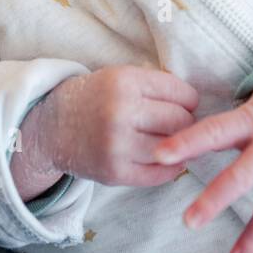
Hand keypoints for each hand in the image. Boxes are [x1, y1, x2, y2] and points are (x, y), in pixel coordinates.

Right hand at [18, 65, 199, 189]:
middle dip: (185, 123)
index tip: (183, 104)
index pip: (181, 93)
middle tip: (177, 124)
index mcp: (124, 81)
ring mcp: (117, 145)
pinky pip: (160, 174)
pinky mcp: (115, 173)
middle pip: (181, 121)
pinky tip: (162, 158)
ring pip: (174, 148)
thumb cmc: (95, 99)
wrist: (52, 127)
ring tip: (170, 141)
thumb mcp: (120, 77)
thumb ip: (156, 86)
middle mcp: (120, 112)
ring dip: (178, 147)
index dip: (188, 100)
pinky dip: (169, 167)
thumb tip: (199, 106)